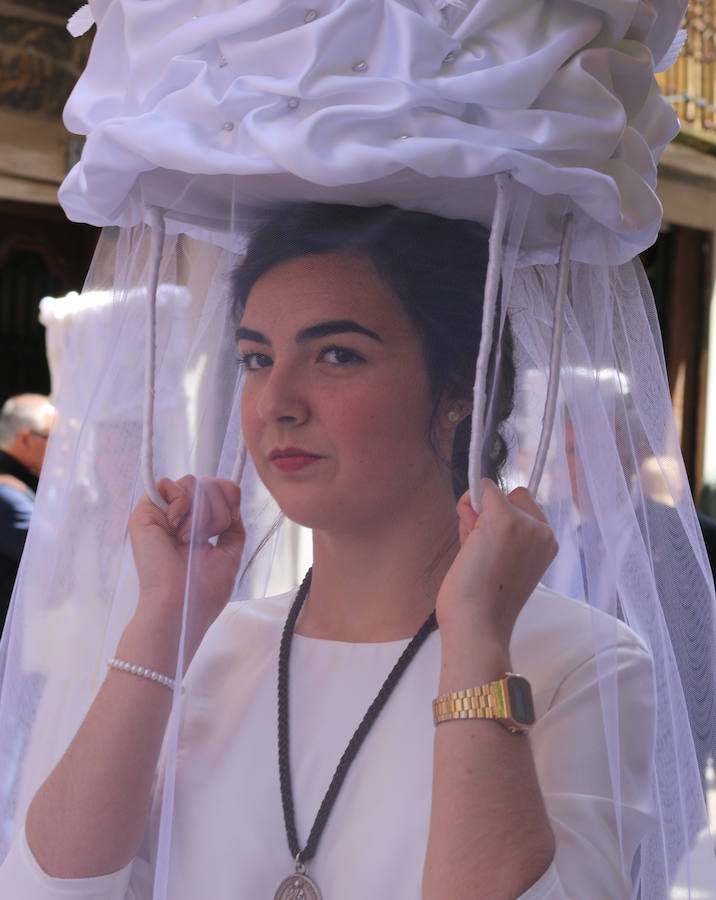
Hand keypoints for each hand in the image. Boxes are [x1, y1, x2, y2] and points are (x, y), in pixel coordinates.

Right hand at [128, 476, 244, 655]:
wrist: (181, 606)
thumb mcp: (230, 551)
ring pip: (192, 482)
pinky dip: (179, 503)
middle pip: (208, 483)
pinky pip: (166, 484)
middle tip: (207, 538)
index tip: (233, 516)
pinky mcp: (144, 514)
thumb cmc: (203, 590)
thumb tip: (232, 493)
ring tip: (189, 540)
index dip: (230, 494)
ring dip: (201, 512)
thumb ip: (232, 522)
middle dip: (218, 510)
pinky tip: (175, 529)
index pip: (218, 488)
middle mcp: (180, 517)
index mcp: (198, 526)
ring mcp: (161, 514)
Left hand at [436, 480, 557, 648]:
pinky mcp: (504, 519)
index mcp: (547, 545)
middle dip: (491, 512)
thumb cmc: (482, 602)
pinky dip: (469, 502)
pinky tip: (467, 533)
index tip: (491, 545)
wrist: (478, 625)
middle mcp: (543, 532)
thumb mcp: (501, 562)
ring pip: (496, 493)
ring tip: (472, 551)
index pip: (528, 511)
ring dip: (475, 513)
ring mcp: (525, 525)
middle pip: (515, 497)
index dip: (505, 520)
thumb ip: (497, 534)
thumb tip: (475, 501)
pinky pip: (484, 489)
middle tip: (478, 547)